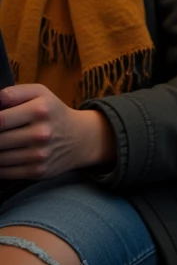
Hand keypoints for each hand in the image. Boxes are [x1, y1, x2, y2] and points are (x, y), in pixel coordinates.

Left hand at [0, 84, 115, 178]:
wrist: (80, 138)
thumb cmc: (52, 112)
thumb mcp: (39, 93)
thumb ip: (13, 93)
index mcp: (40, 109)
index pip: (0, 119)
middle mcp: (41, 133)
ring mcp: (39, 154)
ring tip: (2, 143)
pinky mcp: (38, 171)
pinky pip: (5, 172)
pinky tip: (3, 156)